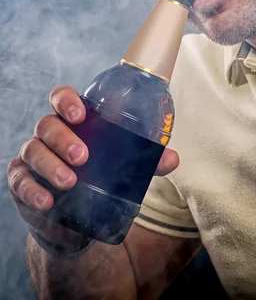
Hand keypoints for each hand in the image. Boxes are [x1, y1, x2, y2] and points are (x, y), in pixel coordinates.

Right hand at [7, 85, 178, 245]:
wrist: (73, 219)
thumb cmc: (99, 177)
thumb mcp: (122, 167)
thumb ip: (145, 162)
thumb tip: (172, 158)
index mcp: (73, 121)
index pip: (61, 98)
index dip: (66, 101)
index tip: (80, 114)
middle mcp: (50, 134)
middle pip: (47, 125)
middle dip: (63, 138)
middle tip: (83, 157)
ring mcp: (33, 156)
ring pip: (33, 150)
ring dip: (50, 165)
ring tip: (70, 182)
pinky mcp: (22, 181)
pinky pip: (20, 180)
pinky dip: (32, 189)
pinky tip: (47, 200)